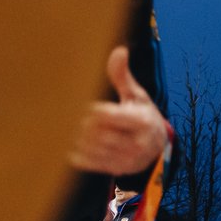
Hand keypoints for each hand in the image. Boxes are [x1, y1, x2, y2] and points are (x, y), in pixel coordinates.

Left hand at [70, 46, 169, 174]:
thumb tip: (119, 50)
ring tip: (62, 128)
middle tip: (65, 115)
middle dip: (81, 124)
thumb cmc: (142, 116)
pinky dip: (76, 154)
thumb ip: (123, 76)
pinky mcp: (118, 170)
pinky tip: (66, 145)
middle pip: (98, 132)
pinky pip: (91, 163)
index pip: (107, 115)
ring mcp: (128, 160)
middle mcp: (138, 143)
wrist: (157, 149)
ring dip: (75, 139)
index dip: (90, 109)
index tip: (82, 104)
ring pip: (92, 149)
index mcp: (142, 121)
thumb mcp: (137, 96)